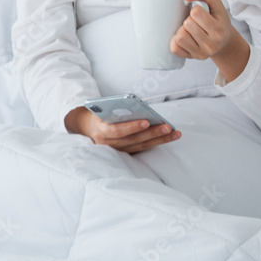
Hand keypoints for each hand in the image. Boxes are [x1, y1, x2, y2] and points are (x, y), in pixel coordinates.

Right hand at [64, 106, 180, 153]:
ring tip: (174, 133)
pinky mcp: (125, 153)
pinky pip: (143, 148)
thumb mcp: (101, 110)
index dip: (131, 127)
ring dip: (159, 139)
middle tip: (167, 126)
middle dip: (152, 133)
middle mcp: (109, 144)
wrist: (85, 128)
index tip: (146, 121)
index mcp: (101, 131)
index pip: (117, 131)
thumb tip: (137, 108)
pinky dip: (156, 142)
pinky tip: (168, 137)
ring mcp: (118, 151)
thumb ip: (115, 110)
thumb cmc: (97, 114)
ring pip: (141, 146)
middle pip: (134, 140)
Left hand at [170, 0, 247, 61]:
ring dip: (182, 30)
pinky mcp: (192, 58)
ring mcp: (201, 53)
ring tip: (190, 30)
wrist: (224, 42)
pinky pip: (175, 48)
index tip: (201, 13)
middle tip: (196, 22)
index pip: (196, 12)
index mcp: (219, 29)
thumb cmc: (218, 20)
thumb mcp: (216, 3)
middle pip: (187, 24)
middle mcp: (212, 44)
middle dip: (189, 20)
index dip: (195, 9)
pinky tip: (185, 38)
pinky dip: (176, 41)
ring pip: (180, 36)